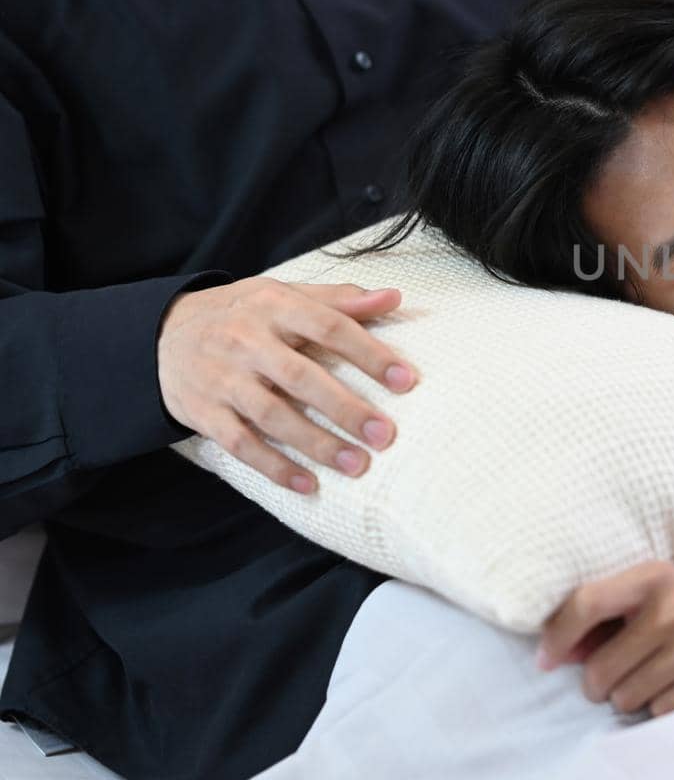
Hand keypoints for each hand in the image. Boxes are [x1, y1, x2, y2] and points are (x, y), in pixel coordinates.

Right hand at [157, 277, 418, 493]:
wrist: (161, 331)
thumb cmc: (243, 313)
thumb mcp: (284, 295)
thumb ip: (339, 300)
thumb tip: (394, 297)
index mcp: (274, 306)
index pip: (328, 326)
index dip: (369, 353)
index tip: (406, 380)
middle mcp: (246, 341)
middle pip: (301, 377)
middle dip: (345, 408)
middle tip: (385, 435)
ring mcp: (223, 378)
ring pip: (272, 416)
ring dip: (317, 444)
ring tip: (358, 465)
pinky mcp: (202, 411)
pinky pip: (240, 444)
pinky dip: (274, 466)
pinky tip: (308, 484)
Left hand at [537, 560, 673, 717]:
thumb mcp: (667, 594)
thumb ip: (614, 616)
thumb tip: (557, 652)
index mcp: (657, 576)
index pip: (584, 603)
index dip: (556, 637)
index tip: (545, 662)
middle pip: (601, 671)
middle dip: (603, 685)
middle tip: (627, 675)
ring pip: (629, 698)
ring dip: (637, 698)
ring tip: (666, 676)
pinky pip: (663, 713)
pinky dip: (668, 708)